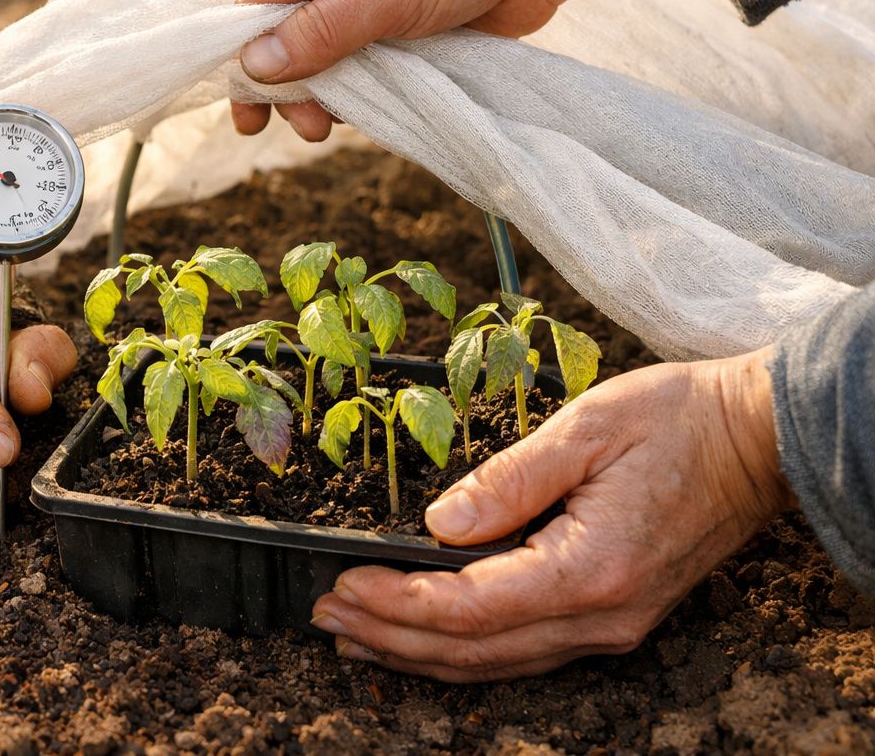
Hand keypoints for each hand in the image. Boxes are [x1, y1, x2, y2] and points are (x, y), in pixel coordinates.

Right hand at [233, 0, 713, 140]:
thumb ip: (321, 31)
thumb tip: (254, 65)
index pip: (257, 5)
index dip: (244, 58)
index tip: (247, 113)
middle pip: (285, 38)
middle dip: (289, 88)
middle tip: (309, 129)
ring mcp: (368, 0)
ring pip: (323, 58)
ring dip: (324, 95)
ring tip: (333, 127)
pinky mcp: (400, 26)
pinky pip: (362, 65)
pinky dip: (358, 90)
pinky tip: (364, 114)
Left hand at [310, 349, 787, 680]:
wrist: (758, 440)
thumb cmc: (677, 420)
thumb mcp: (585, 428)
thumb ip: (507, 480)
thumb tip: (437, 525)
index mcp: (589, 569)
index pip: (469, 607)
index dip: (397, 603)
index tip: (342, 585)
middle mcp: (600, 616)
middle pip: (473, 649)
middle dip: (390, 637)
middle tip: (324, 616)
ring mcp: (610, 626)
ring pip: (495, 663)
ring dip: (418, 653)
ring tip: (355, 637)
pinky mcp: (613, 618)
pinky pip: (523, 652)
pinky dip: (464, 651)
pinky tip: (426, 640)